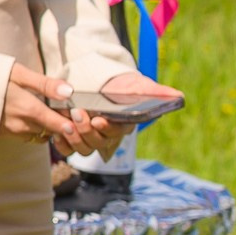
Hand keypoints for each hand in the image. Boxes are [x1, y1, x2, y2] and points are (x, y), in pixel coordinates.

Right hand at [0, 64, 89, 148]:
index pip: (62, 124)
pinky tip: (28, 115)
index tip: (80, 116)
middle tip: (67, 110)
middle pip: (53, 131)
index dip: (74, 123)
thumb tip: (70, 91)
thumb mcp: (16, 73)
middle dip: (63, 124)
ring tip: (47, 111)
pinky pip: (25, 135)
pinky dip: (33, 129)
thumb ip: (44, 84)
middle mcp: (22, 125)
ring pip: (40, 134)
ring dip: (47, 127)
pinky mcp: (2, 135)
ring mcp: (11, 132)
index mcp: (29, 109)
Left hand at [68, 69, 184, 156]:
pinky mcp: (73, 138)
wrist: (97, 85)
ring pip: (84, 149)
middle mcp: (107, 136)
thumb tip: (178, 96)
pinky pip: (67, 150)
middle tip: (78, 114)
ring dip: (74, 137)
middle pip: (99, 143)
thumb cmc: (121, 86)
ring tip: (67, 121)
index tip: (99, 120)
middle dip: (87, 131)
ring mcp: (90, 138)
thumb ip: (156, 92)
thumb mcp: (137, 85)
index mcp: (123, 125)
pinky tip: (56, 133)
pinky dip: (62, 144)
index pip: (117, 133)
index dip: (108, 129)